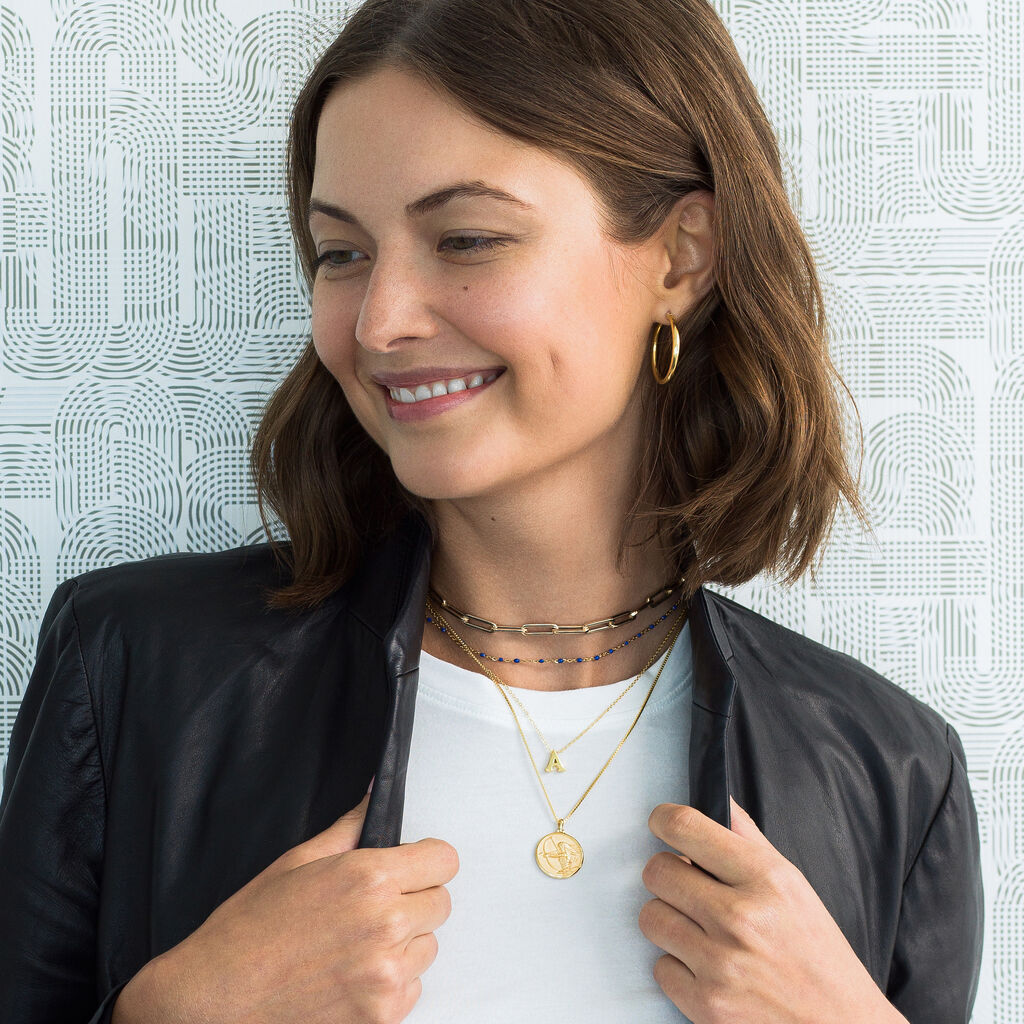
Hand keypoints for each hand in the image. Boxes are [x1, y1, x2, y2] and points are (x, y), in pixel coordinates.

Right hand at [139, 783, 458, 1023]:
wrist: (214, 1000)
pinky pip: (412, 989)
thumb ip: (350, 828)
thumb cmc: (248, 932)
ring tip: (354, 945)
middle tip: (371, 908)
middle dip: (413, 900)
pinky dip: (390, 984)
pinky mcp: (382, 1017)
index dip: (426, 861)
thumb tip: (375, 797)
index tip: (411, 867)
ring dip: (403, 944)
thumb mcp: (297, 862)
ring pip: (427, 948)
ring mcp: (385, 977)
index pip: (444, 860)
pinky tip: (350, 976)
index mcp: (368, 879)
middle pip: (440, 903)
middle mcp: (384, 925)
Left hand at [638, 796, 900, 1023]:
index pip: (685, 827)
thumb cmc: (820, 958)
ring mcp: (720, 964)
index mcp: (766, 879)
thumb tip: (716, 800)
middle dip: (669, 875)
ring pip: (651, 916)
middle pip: (657, 871)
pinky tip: (708, 968)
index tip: (662, 824)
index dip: (663, 820)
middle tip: (689, 887)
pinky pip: (659, 967)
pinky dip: (678, 968)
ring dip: (670, 921)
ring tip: (701, 930)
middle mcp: (740, 918)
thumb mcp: (795, 886)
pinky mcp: (706, 1005)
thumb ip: (748, 839)